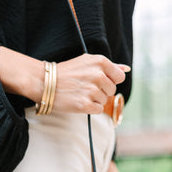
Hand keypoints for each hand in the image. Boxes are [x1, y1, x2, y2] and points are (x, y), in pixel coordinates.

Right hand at [0, 47, 129, 112]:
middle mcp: (98, 75)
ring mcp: (91, 91)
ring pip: (104, 100)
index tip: (97, 80)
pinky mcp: (85, 105)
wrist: (45, 82)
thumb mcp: (88, 62)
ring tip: (80, 93)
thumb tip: (127, 69)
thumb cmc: (66, 72)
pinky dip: (90, 108)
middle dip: (101, 91)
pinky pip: (98, 109)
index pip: (119, 77)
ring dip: (94, 99)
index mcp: (100, 62)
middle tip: (85, 87)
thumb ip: (109, 66)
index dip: (110, 80)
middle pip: (112, 90)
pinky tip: (79, 101)